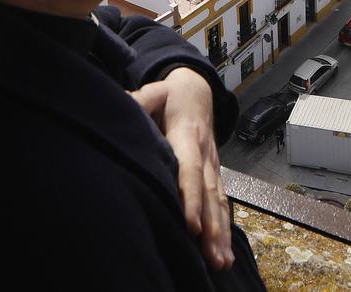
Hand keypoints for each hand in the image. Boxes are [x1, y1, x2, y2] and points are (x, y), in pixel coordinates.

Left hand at [131, 67, 233, 269]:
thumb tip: (126, 105)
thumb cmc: (171, 95)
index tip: (192, 226)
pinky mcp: (214, 173)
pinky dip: (225, 228)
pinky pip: (222, 202)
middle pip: (209, 193)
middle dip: (212, 226)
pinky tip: (224, 252)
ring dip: (221, 233)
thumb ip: (142, 99)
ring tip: (221, 261)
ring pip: (219, 201)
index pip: (190, 170)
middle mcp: (205, 153)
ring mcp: (213, 164)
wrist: (197, 89)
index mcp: (188, 135)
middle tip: (211, 255)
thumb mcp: (156, 91)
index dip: (192, 198)